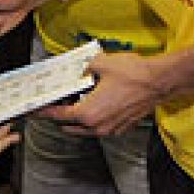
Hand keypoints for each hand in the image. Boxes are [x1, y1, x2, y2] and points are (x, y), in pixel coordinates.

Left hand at [39, 52, 167, 136]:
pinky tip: (93, 104)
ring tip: (72, 103)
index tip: (33, 111)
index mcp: (88, 113)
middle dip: (59, 117)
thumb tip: (81, 70)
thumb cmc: (133, 74)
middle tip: (53, 104)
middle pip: (69, 127)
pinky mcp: (121, 128)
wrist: (160, 82)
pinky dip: (92, 120)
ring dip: (76, 120)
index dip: (43, 112)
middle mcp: (97, 126)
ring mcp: (110, 129)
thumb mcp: (101, 63)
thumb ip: (85, 68)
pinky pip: (99, 127)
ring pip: (84, 130)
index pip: (58, 116)